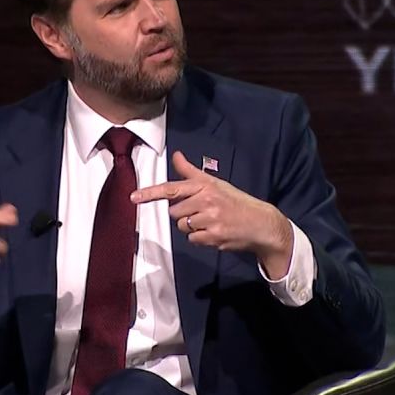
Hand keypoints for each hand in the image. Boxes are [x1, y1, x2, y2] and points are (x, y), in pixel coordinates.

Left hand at [132, 151, 293, 276]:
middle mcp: (206, 200)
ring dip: (191, 227)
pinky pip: (192, 239)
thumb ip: (191, 173)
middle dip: (184, 214)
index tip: (133, 198)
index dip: (150, 193)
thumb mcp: (215, 183)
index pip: (172, 189)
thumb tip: (176, 155)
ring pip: (182, 227)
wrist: (261, 223)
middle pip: (174, 212)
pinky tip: (214, 233)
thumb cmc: (236, 202)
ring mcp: (210, 219)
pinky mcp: (213, 236)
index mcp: (205, 185)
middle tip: (203, 212)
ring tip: (210, 222)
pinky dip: (200, 238)